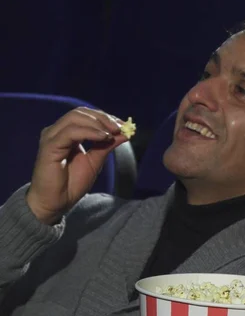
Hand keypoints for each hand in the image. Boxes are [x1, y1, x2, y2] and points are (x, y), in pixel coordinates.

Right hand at [26, 107, 127, 223]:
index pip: (86, 115)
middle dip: (103, 118)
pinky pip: (71, 132)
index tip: (125, 125)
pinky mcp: (49, 147)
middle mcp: (57, 131)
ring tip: (112, 133)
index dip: (106, 117)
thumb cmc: (72, 183)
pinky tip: (103, 137)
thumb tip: (125, 133)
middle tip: (120, 127)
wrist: (56, 203)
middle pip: (81, 112)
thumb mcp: (95, 160)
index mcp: (67, 133)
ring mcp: (51, 137)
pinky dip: (89, 132)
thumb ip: (107, 145)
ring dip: (98, 123)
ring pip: (75, 118)